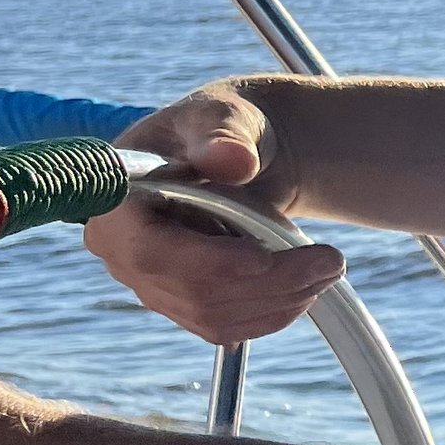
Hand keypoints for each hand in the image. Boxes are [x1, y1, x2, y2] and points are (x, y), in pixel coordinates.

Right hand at [83, 82, 344, 346]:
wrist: (234, 156)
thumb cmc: (218, 129)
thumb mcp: (221, 117)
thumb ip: (223, 135)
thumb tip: (232, 159)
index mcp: (113, 204)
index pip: (151, 251)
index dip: (207, 262)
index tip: (263, 258)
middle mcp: (121, 255)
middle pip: (193, 291)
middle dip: (270, 281)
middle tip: (332, 259)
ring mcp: (149, 285)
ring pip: (215, 316)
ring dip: (282, 298)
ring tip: (330, 265)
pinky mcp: (180, 306)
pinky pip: (227, 327)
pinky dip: (275, 311)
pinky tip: (308, 285)